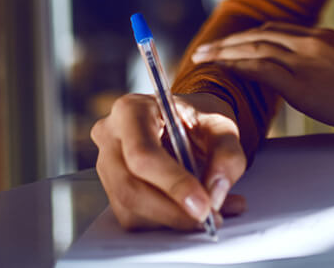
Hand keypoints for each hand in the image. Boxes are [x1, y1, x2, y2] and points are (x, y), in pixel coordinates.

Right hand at [91, 92, 247, 230]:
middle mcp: (110, 136)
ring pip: (130, 208)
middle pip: (130, 187)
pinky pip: (134, 218)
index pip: (143, 153)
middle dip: (172, 211)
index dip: (172, 184)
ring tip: (213, 213)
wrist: (187, 123)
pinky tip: (192, 212)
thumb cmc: (199, 119)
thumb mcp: (222, 125)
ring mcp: (106, 165)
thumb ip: (227, 154)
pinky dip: (167, 222)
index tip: (204, 205)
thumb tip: (215, 193)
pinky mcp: (112, 190)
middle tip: (210, 218)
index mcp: (132, 110)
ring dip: (173, 219)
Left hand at [191, 23, 333, 135]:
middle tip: (207, 49)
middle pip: (260, 35)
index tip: (235, 43)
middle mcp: (310, 42)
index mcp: (324, 37)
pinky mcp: (301, 83)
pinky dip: (237, 67)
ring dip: (225, 52)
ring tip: (204, 58)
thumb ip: (333, 63)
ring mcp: (304, 60)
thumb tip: (324, 75)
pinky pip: (260, 70)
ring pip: (254, 48)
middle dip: (231, 41)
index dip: (251, 37)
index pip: (278, 30)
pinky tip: (223, 70)